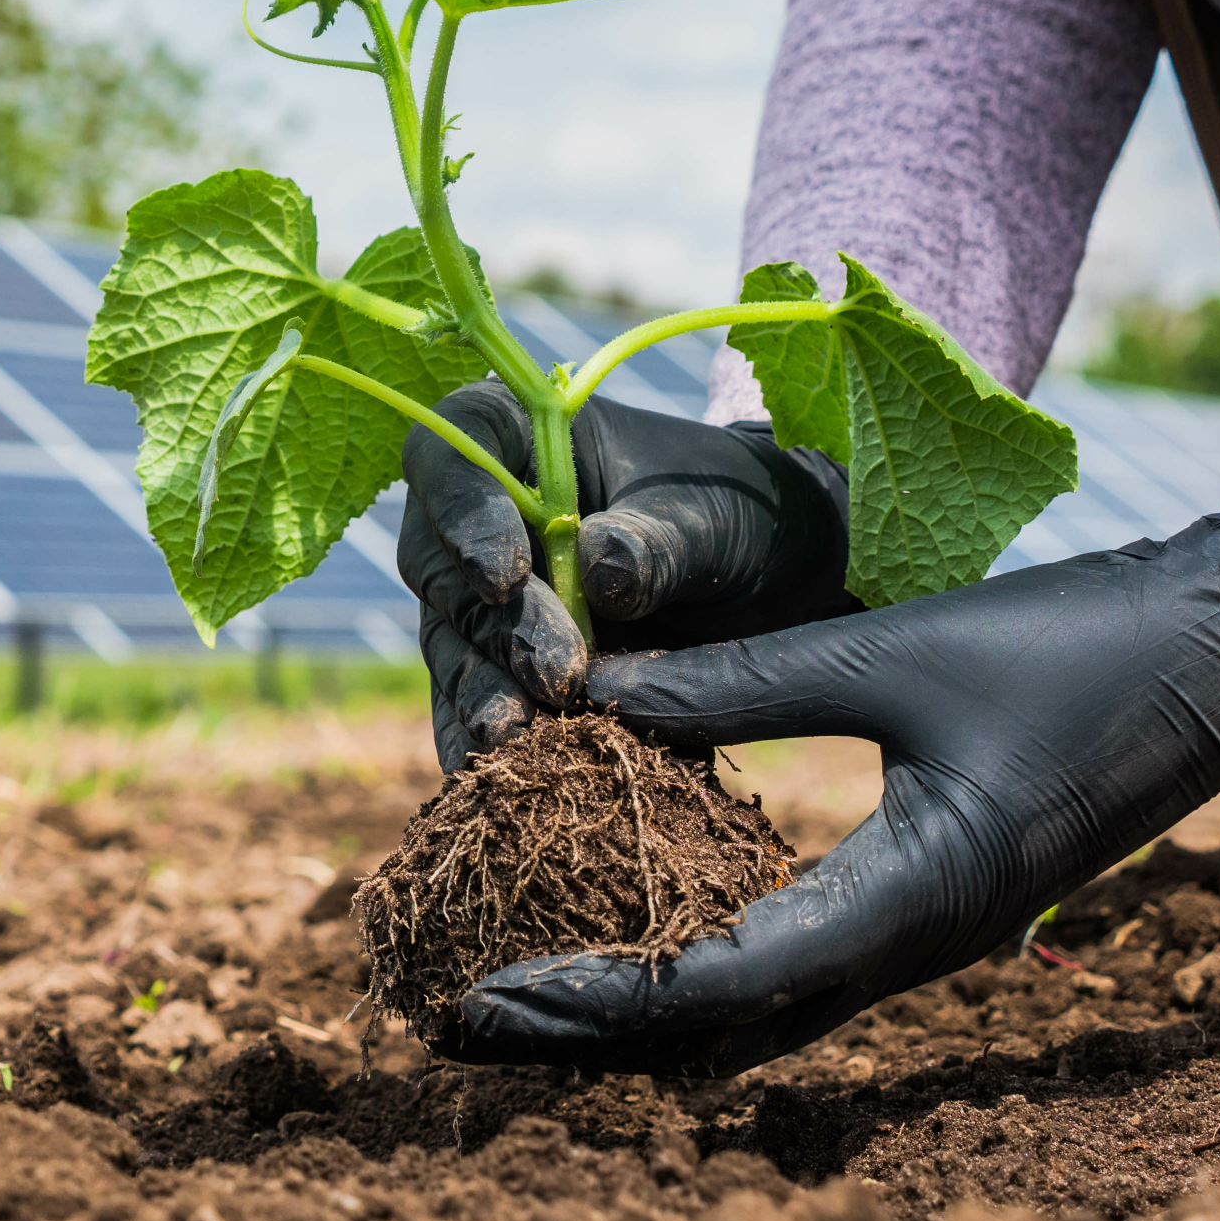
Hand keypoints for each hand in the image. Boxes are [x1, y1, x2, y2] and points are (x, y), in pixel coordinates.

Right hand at [401, 382, 857, 772]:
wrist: (779, 580)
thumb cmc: (745, 514)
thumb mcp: (718, 516)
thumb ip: (659, 540)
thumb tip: (599, 570)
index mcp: (522, 437)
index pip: (452, 451)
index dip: (460, 510)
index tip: (506, 573)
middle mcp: (482, 513)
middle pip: (440, 563)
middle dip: (496, 626)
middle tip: (561, 675)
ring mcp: (481, 595)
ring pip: (450, 642)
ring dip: (480, 693)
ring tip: (519, 740)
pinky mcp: (498, 666)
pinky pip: (469, 705)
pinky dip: (480, 744)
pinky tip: (494, 783)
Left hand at [432, 511, 1219, 1076]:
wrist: (1214, 658)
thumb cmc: (1066, 650)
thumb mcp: (889, 656)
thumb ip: (738, 683)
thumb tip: (591, 690)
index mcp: (907, 905)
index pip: (718, 983)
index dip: (595, 994)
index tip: (490, 993)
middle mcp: (906, 947)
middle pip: (722, 1028)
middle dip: (596, 1029)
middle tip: (471, 1017)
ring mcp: (917, 936)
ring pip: (756, 1009)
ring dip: (643, 1008)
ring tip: (527, 989)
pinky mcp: (920, 905)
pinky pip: (793, 964)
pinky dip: (700, 964)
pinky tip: (633, 931)